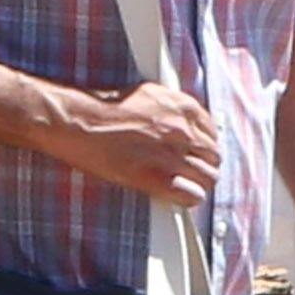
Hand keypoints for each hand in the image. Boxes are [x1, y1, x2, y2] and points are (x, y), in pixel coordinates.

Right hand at [41, 82, 222, 204]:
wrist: (80, 122)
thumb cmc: (103, 109)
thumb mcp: (148, 96)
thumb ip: (171, 109)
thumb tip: (182, 123)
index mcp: (182, 107)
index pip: (212, 132)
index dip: (203, 146)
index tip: (195, 153)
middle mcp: (183, 130)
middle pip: (213, 156)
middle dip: (204, 165)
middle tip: (190, 172)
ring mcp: (173, 155)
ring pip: (208, 178)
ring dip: (198, 183)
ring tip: (185, 187)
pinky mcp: (159, 178)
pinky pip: (192, 195)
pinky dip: (188, 198)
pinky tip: (179, 197)